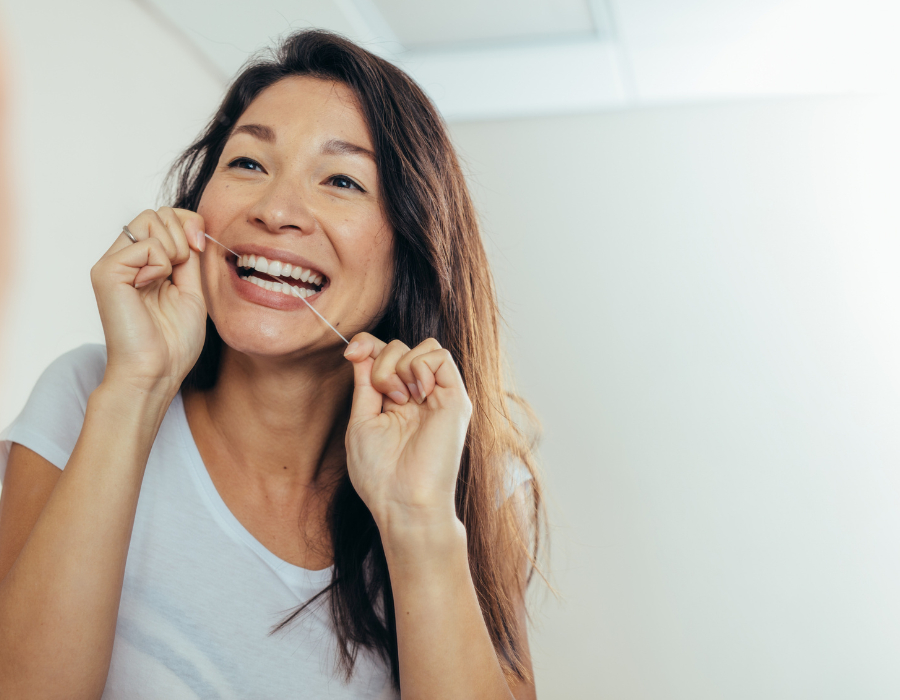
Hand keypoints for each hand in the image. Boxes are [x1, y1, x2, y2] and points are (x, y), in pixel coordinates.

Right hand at [91, 207, 206, 398]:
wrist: (156, 372)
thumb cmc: (173, 343)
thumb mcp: (191, 291)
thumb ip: (189, 258)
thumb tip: (193, 227)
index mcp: (143, 264)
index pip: (164, 217)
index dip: (188, 223)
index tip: (200, 248)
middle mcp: (124, 260)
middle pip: (156, 212)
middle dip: (182, 234)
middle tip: (183, 269)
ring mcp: (112, 264)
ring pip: (149, 219)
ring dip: (173, 248)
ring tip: (166, 280)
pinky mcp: (106, 272)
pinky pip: (145, 244)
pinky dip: (160, 264)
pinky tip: (151, 287)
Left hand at [343, 333, 472, 533]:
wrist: (404, 502)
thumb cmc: (380, 474)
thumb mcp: (362, 420)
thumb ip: (365, 383)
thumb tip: (361, 349)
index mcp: (396, 400)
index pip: (384, 354)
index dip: (367, 344)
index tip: (351, 353)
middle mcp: (419, 395)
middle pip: (400, 346)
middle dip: (381, 362)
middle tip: (384, 397)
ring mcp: (438, 395)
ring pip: (423, 346)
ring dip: (401, 365)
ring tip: (401, 399)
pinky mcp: (455, 399)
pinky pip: (440, 356)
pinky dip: (421, 366)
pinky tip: (417, 393)